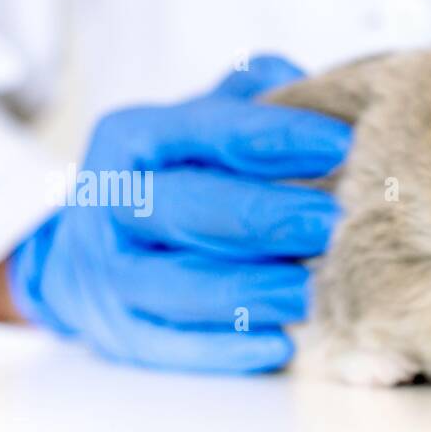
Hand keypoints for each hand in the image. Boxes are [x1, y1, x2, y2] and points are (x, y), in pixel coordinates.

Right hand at [6, 56, 349, 371]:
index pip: (208, 130)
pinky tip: (278, 346)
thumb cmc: (175, 181)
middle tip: (330, 223)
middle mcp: (112, 200)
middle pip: (187, 208)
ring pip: (175, 283)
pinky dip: (222, 349)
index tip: (342, 144)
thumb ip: (250, 101)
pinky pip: (168, 344)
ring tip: (309, 292)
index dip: (276, 136)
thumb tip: (306, 81)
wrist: (88, 252)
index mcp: (134, 138)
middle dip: (263, 216)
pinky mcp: (117, 330)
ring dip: (246, 290)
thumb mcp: (198, 127)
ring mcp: (108, 271)